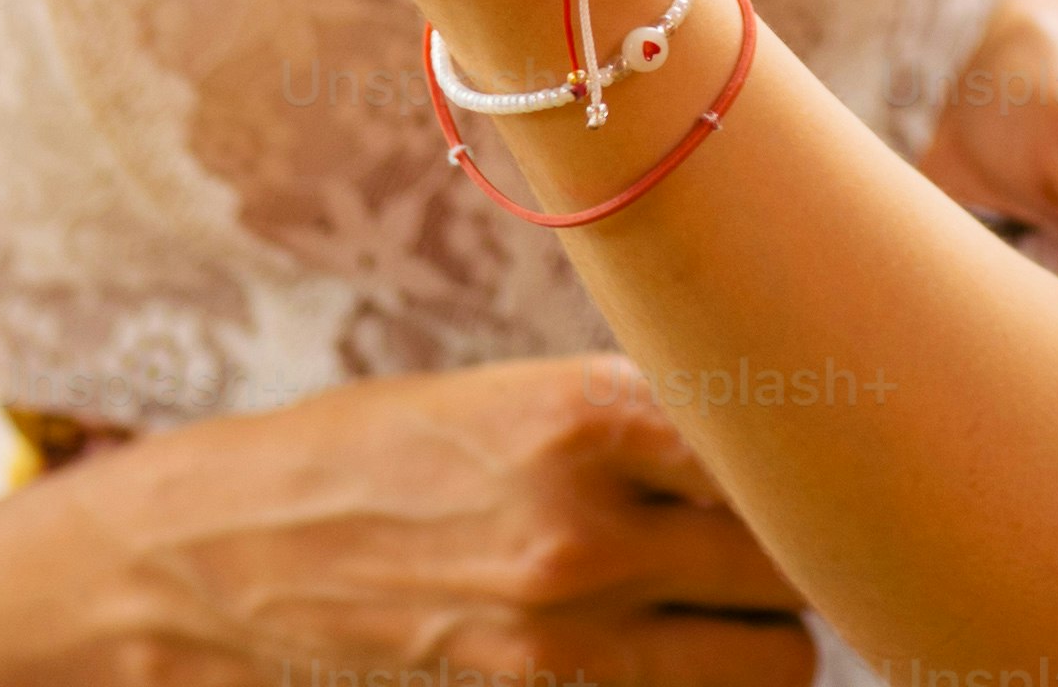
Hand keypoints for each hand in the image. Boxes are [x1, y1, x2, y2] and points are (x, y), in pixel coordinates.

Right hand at [40, 356, 810, 685]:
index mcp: (587, 416)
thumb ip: (656, 424)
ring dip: (764, 642)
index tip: (834, 460)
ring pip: (773, 666)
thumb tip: (801, 439)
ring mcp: (559, 645)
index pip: (792, 450)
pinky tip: (661, 655)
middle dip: (801, 562)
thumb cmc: (391, 459)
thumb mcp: (522, 398)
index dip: (825, 463)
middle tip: (766, 544)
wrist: (224, 562)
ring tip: (719, 611)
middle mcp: (583, 534)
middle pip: (799, 570)